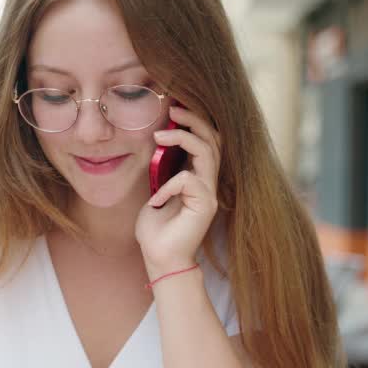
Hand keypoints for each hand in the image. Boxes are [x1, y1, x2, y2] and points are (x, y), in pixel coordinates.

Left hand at [135, 104, 221, 276]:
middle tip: (173, 108)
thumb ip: (160, 171)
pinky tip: (157, 199)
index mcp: (196, 177)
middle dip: (194, 119)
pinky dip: (168, 184)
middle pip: (213, 139)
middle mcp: (207, 183)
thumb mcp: (154, 191)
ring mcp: (209, 194)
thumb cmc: (156, 230)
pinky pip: (188, 180)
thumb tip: (156, 145)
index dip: (194, 121)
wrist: (161, 260)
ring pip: (207, 152)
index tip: (173, 107)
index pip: (205, 140)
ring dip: (183, 137)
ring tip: (160, 133)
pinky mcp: (206, 206)